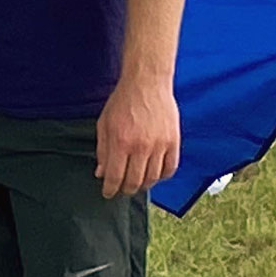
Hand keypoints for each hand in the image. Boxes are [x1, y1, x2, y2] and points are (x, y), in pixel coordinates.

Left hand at [95, 71, 178, 198]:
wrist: (147, 83)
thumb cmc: (123, 101)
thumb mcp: (104, 123)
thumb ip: (102, 150)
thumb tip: (101, 173)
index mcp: (121, 141)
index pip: (115, 176)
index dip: (110, 189)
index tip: (108, 193)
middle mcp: (141, 146)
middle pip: (135, 181)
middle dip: (126, 189)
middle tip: (122, 189)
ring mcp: (160, 145)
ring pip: (153, 178)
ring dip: (143, 185)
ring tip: (136, 182)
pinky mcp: (173, 142)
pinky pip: (170, 169)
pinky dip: (162, 176)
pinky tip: (154, 174)